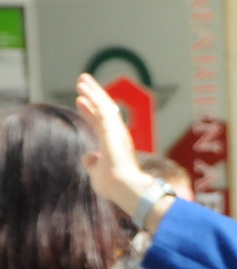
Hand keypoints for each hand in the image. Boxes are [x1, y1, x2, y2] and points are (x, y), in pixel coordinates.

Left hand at [74, 73, 153, 211]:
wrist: (124, 189)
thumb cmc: (113, 186)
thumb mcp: (96, 173)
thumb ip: (92, 163)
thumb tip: (87, 155)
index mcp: (113, 145)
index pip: (99, 123)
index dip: (89, 111)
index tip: (80, 101)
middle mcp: (117, 135)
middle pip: (104, 110)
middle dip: (93, 96)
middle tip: (83, 82)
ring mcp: (116, 132)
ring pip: (104, 106)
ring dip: (92, 92)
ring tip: (82, 79)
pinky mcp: (113, 130)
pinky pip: (102, 109)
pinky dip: (93, 98)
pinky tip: (83, 90)